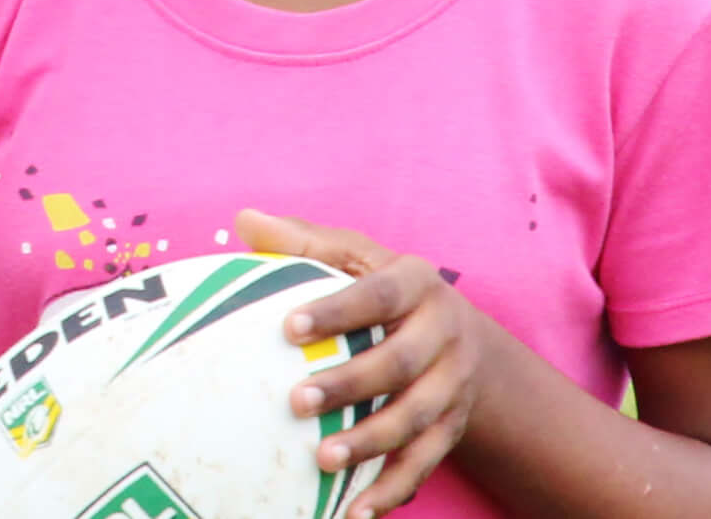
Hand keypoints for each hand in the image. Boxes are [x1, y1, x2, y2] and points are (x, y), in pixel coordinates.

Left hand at [239, 209, 482, 518]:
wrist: (466, 341)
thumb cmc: (386, 292)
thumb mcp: (356, 258)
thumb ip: (304, 242)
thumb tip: (244, 220)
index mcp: (418, 283)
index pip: (378, 294)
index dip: (337, 310)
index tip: (288, 327)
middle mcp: (445, 334)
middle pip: (401, 363)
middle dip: (351, 384)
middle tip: (296, 402)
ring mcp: (453, 387)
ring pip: (416, 420)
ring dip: (370, 443)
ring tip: (323, 462)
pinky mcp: (452, 430)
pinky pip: (424, 465)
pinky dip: (391, 491)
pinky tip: (353, 513)